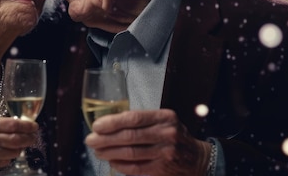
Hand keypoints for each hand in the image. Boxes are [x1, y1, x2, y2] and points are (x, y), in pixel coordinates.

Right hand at [0, 116, 38, 174]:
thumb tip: (17, 125)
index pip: (12, 125)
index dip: (27, 126)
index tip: (34, 126)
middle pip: (16, 140)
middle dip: (28, 139)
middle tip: (33, 137)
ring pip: (13, 153)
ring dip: (20, 149)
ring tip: (20, 146)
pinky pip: (5, 162)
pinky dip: (9, 158)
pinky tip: (5, 154)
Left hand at [85, 109, 210, 175]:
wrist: (197, 158)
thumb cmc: (174, 135)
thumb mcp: (164, 120)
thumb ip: (142, 120)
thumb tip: (109, 123)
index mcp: (164, 117)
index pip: (133, 118)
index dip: (112, 122)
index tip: (97, 126)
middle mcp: (166, 133)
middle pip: (129, 136)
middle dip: (105, 139)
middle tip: (90, 140)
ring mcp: (166, 152)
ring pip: (130, 153)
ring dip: (109, 152)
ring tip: (97, 151)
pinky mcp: (163, 169)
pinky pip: (136, 168)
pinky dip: (121, 165)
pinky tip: (111, 162)